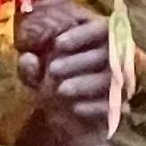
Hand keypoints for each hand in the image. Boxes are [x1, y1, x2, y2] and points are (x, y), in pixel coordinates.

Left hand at [17, 2, 115, 129]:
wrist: (54, 118)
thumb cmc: (46, 78)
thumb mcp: (32, 62)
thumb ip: (28, 52)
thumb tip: (29, 57)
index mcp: (96, 37)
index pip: (102, 27)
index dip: (82, 34)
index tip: (58, 44)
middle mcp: (113, 57)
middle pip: (107, 53)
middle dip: (78, 61)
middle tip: (54, 70)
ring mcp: (117, 83)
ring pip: (111, 79)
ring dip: (85, 83)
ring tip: (61, 90)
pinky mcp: (116, 110)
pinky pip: (114, 106)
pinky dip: (95, 107)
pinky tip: (76, 108)